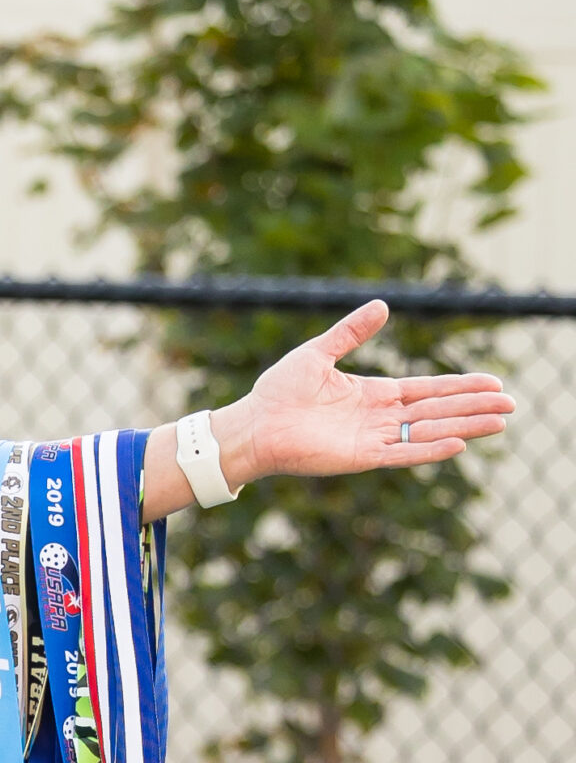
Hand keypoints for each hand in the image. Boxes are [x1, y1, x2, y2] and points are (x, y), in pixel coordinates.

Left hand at [234, 299, 513, 475]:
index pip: (427, 390)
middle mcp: (378, 417)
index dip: (460, 387)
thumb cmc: (278, 391)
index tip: (493, 383)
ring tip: (499, 421)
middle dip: (473, 406)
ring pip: (428, 432)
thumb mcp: (318, 353)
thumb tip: (383, 306)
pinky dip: (429, 449)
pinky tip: (458, 444)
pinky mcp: (360, 457)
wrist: (252, 424)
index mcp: (373, 394)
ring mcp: (372, 438)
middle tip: (511, 403)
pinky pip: (402, 454)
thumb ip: (351, 332)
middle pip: (437, 410)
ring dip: (464, 426)